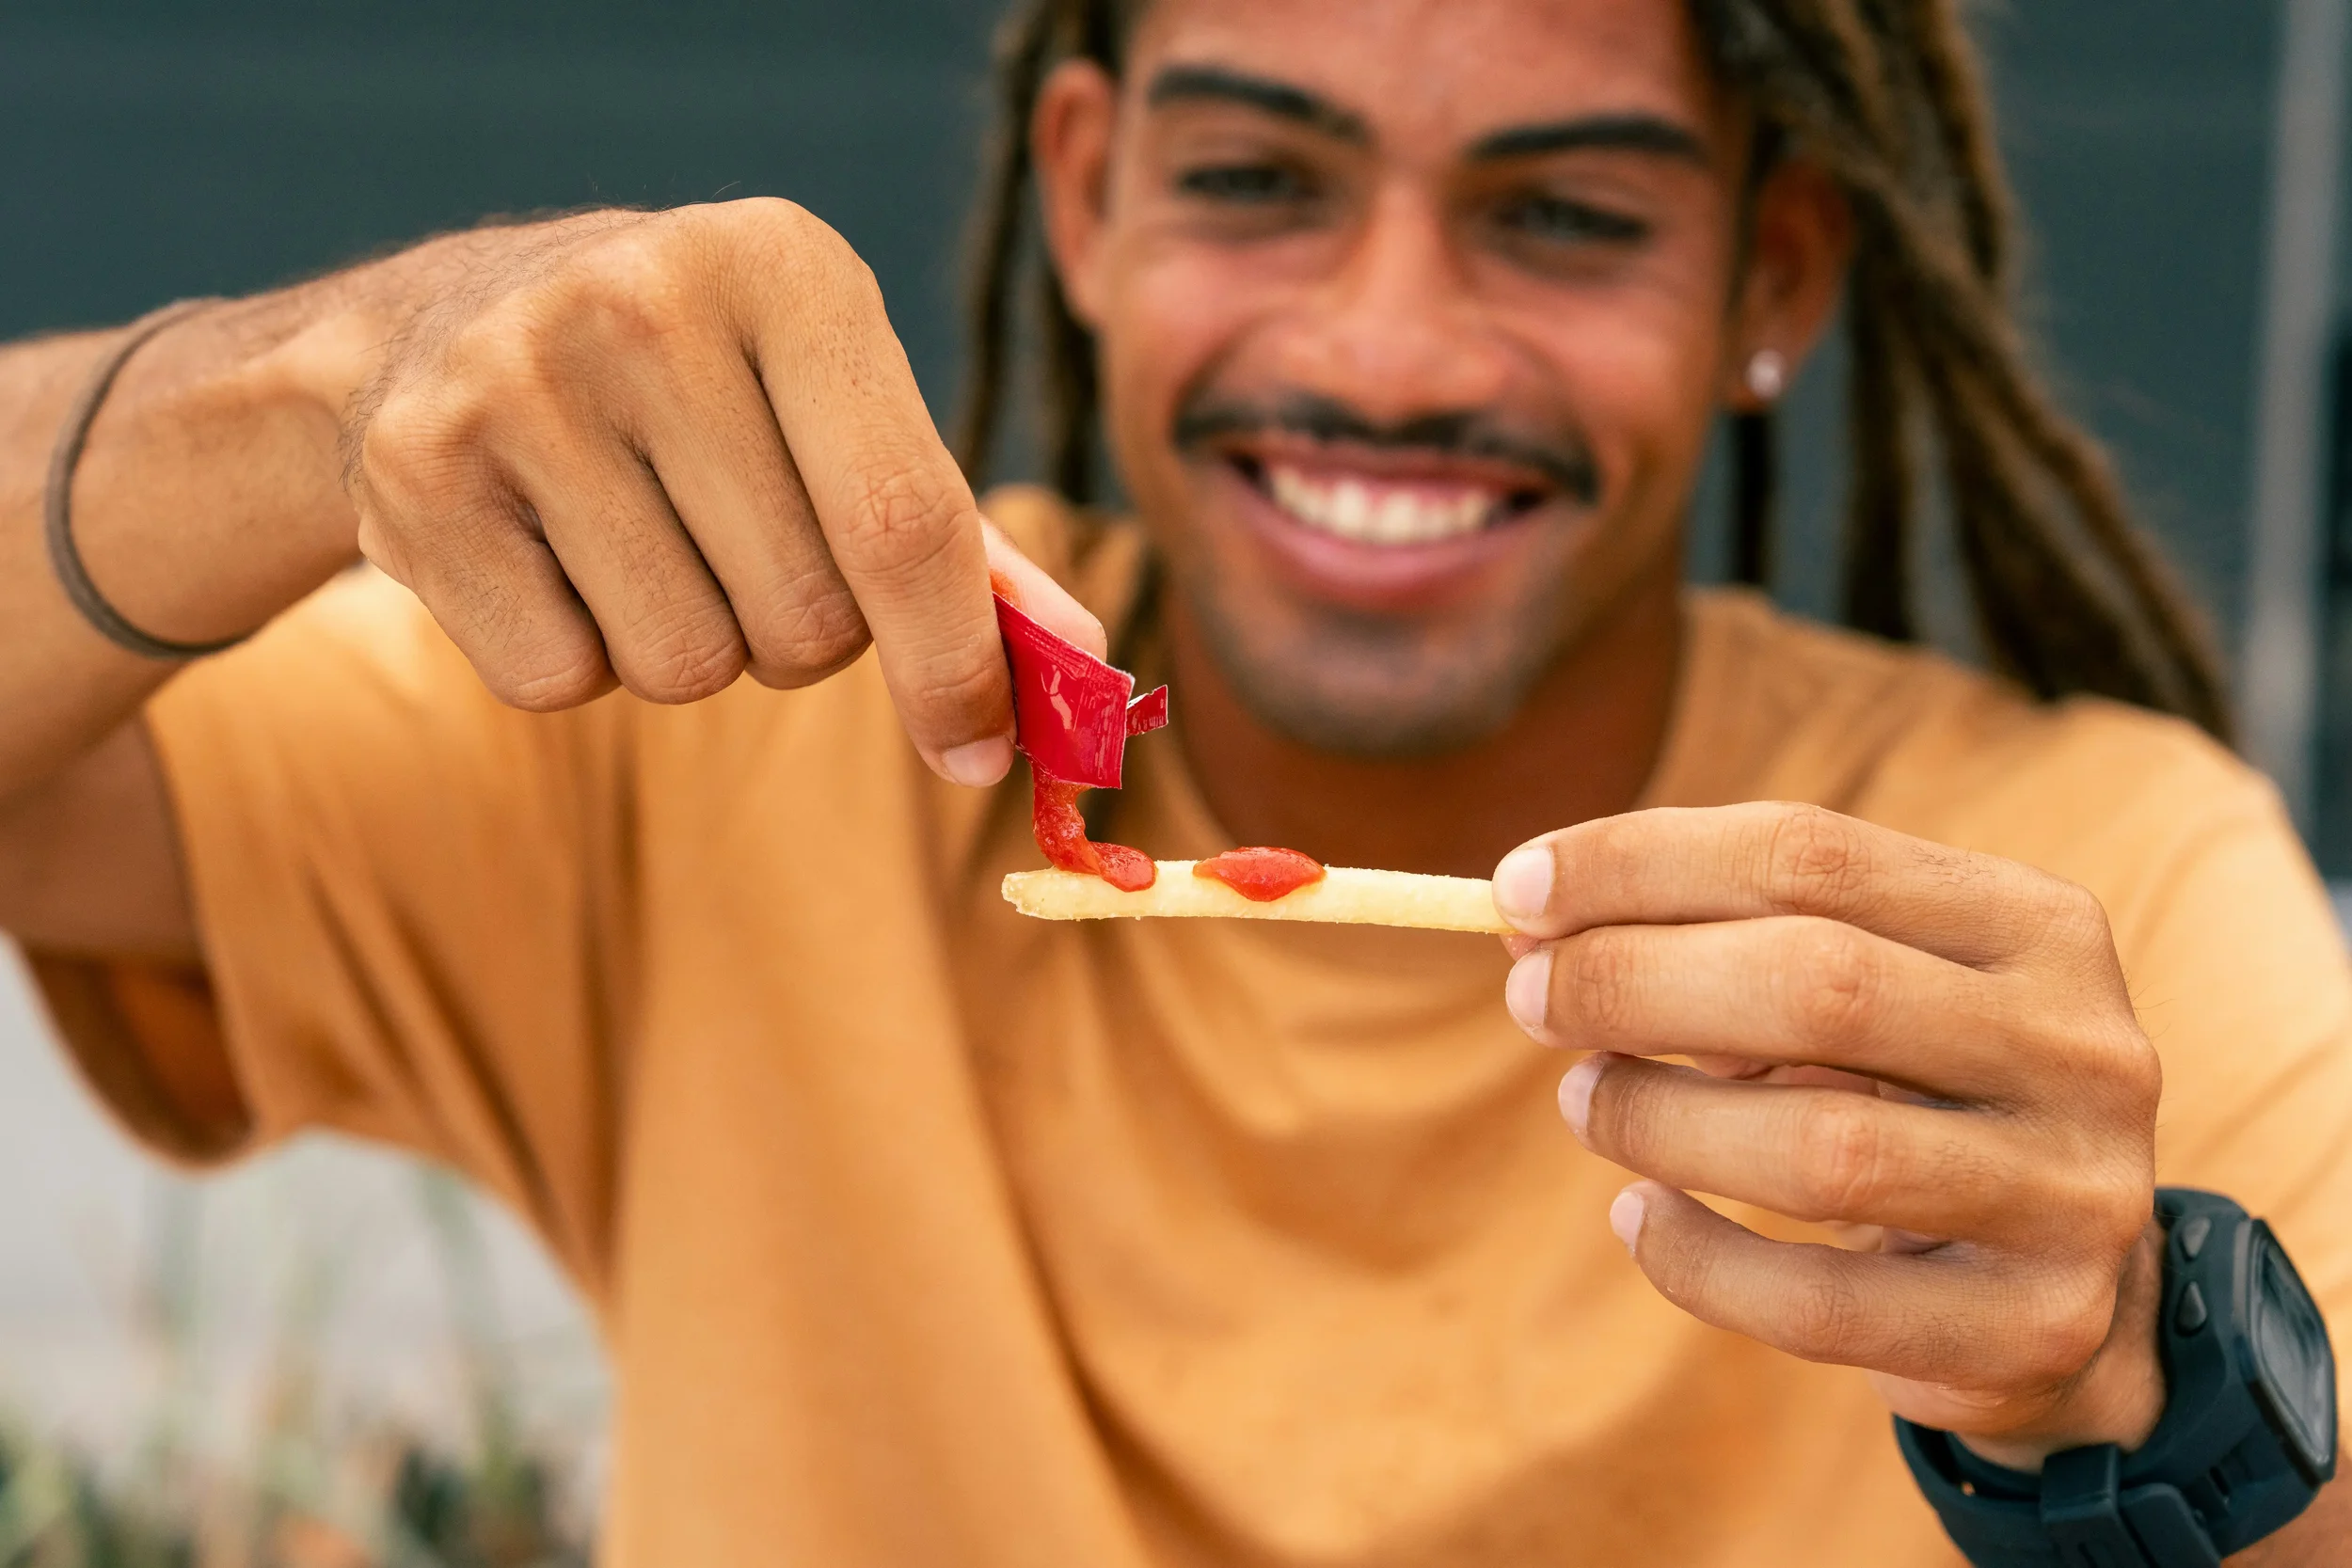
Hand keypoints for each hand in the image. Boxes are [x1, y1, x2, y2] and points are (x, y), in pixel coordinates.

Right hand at [335, 201, 1100, 781]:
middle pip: (807, 621)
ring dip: (687, 648)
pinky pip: (562, 683)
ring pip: (688, 669)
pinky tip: (544, 554)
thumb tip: (1084, 663)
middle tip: (735, 547)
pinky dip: (573, 660)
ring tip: (633, 539)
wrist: (427, 333)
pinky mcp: (418, 477)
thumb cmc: (696, 389)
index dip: (956, 664)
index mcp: (786, 267)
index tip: (981, 750)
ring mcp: (516, 383)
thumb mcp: (833, 408)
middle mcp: (647, 304)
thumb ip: (961, 540)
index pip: (908, 523)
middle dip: (799, 637)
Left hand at [1492, 802, 2167, 1467]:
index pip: (1811, 855)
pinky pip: (1816, 1304)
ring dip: (1656, 1118)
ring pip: (1821, 1150)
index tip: (1515, 889)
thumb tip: (1529, 915)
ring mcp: (2071, 1194)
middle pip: (1822, 984)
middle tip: (1530, 999)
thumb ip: (1719, 939)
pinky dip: (1695, 1260)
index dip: (1643, 863)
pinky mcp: (2030, 1326)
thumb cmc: (1912, 1099)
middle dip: (1637, 983)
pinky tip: (1639, 1217)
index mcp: (2033, 922)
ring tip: (1583, 1100)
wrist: (2064, 1292)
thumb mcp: (1855, 993)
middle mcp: (2077, 1046)